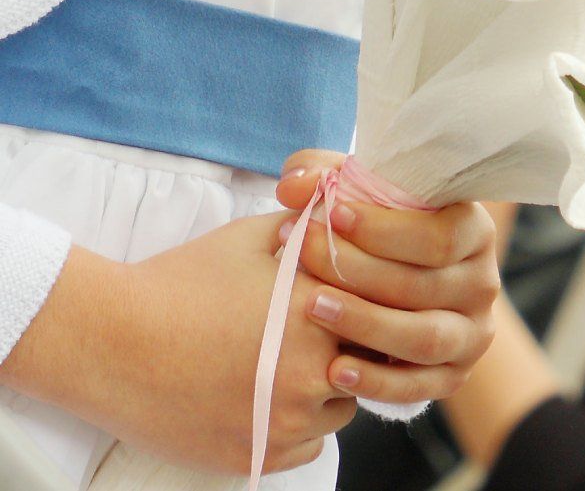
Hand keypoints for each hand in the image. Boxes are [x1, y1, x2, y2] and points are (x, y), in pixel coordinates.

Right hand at [1, 214, 355, 474]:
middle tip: (322, 330)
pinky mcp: (258, 456)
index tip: (350, 296)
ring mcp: (286, 420)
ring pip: (344, 407)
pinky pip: (311, 444)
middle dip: (353, 344)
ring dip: (330, 386)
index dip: (370, 301)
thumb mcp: (249, 236)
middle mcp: (313, 370)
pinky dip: (301, 424)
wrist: (113, 340)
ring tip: (289, 360)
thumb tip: (335, 218)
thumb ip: (305, 228)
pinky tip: (271, 395)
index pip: (381, 309)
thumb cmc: (180, 281)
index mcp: (320, 311)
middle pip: (369, 362)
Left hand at [277, 150, 499, 405]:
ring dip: (364, 323)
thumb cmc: (378, 227)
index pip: (437, 235)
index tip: (330, 214)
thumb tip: (294, 186)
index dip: (383, 228)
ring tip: (311, 306)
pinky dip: (376, 381)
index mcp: (472, 229)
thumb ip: (325, 176)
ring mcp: (472, 333)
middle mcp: (481, 282)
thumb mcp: (359, 193)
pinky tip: (334, 369)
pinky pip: (417, 386)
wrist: (402, 283)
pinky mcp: (454, 375)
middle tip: (301, 253)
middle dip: (355, 269)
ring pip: (423, 336)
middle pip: (421, 284)